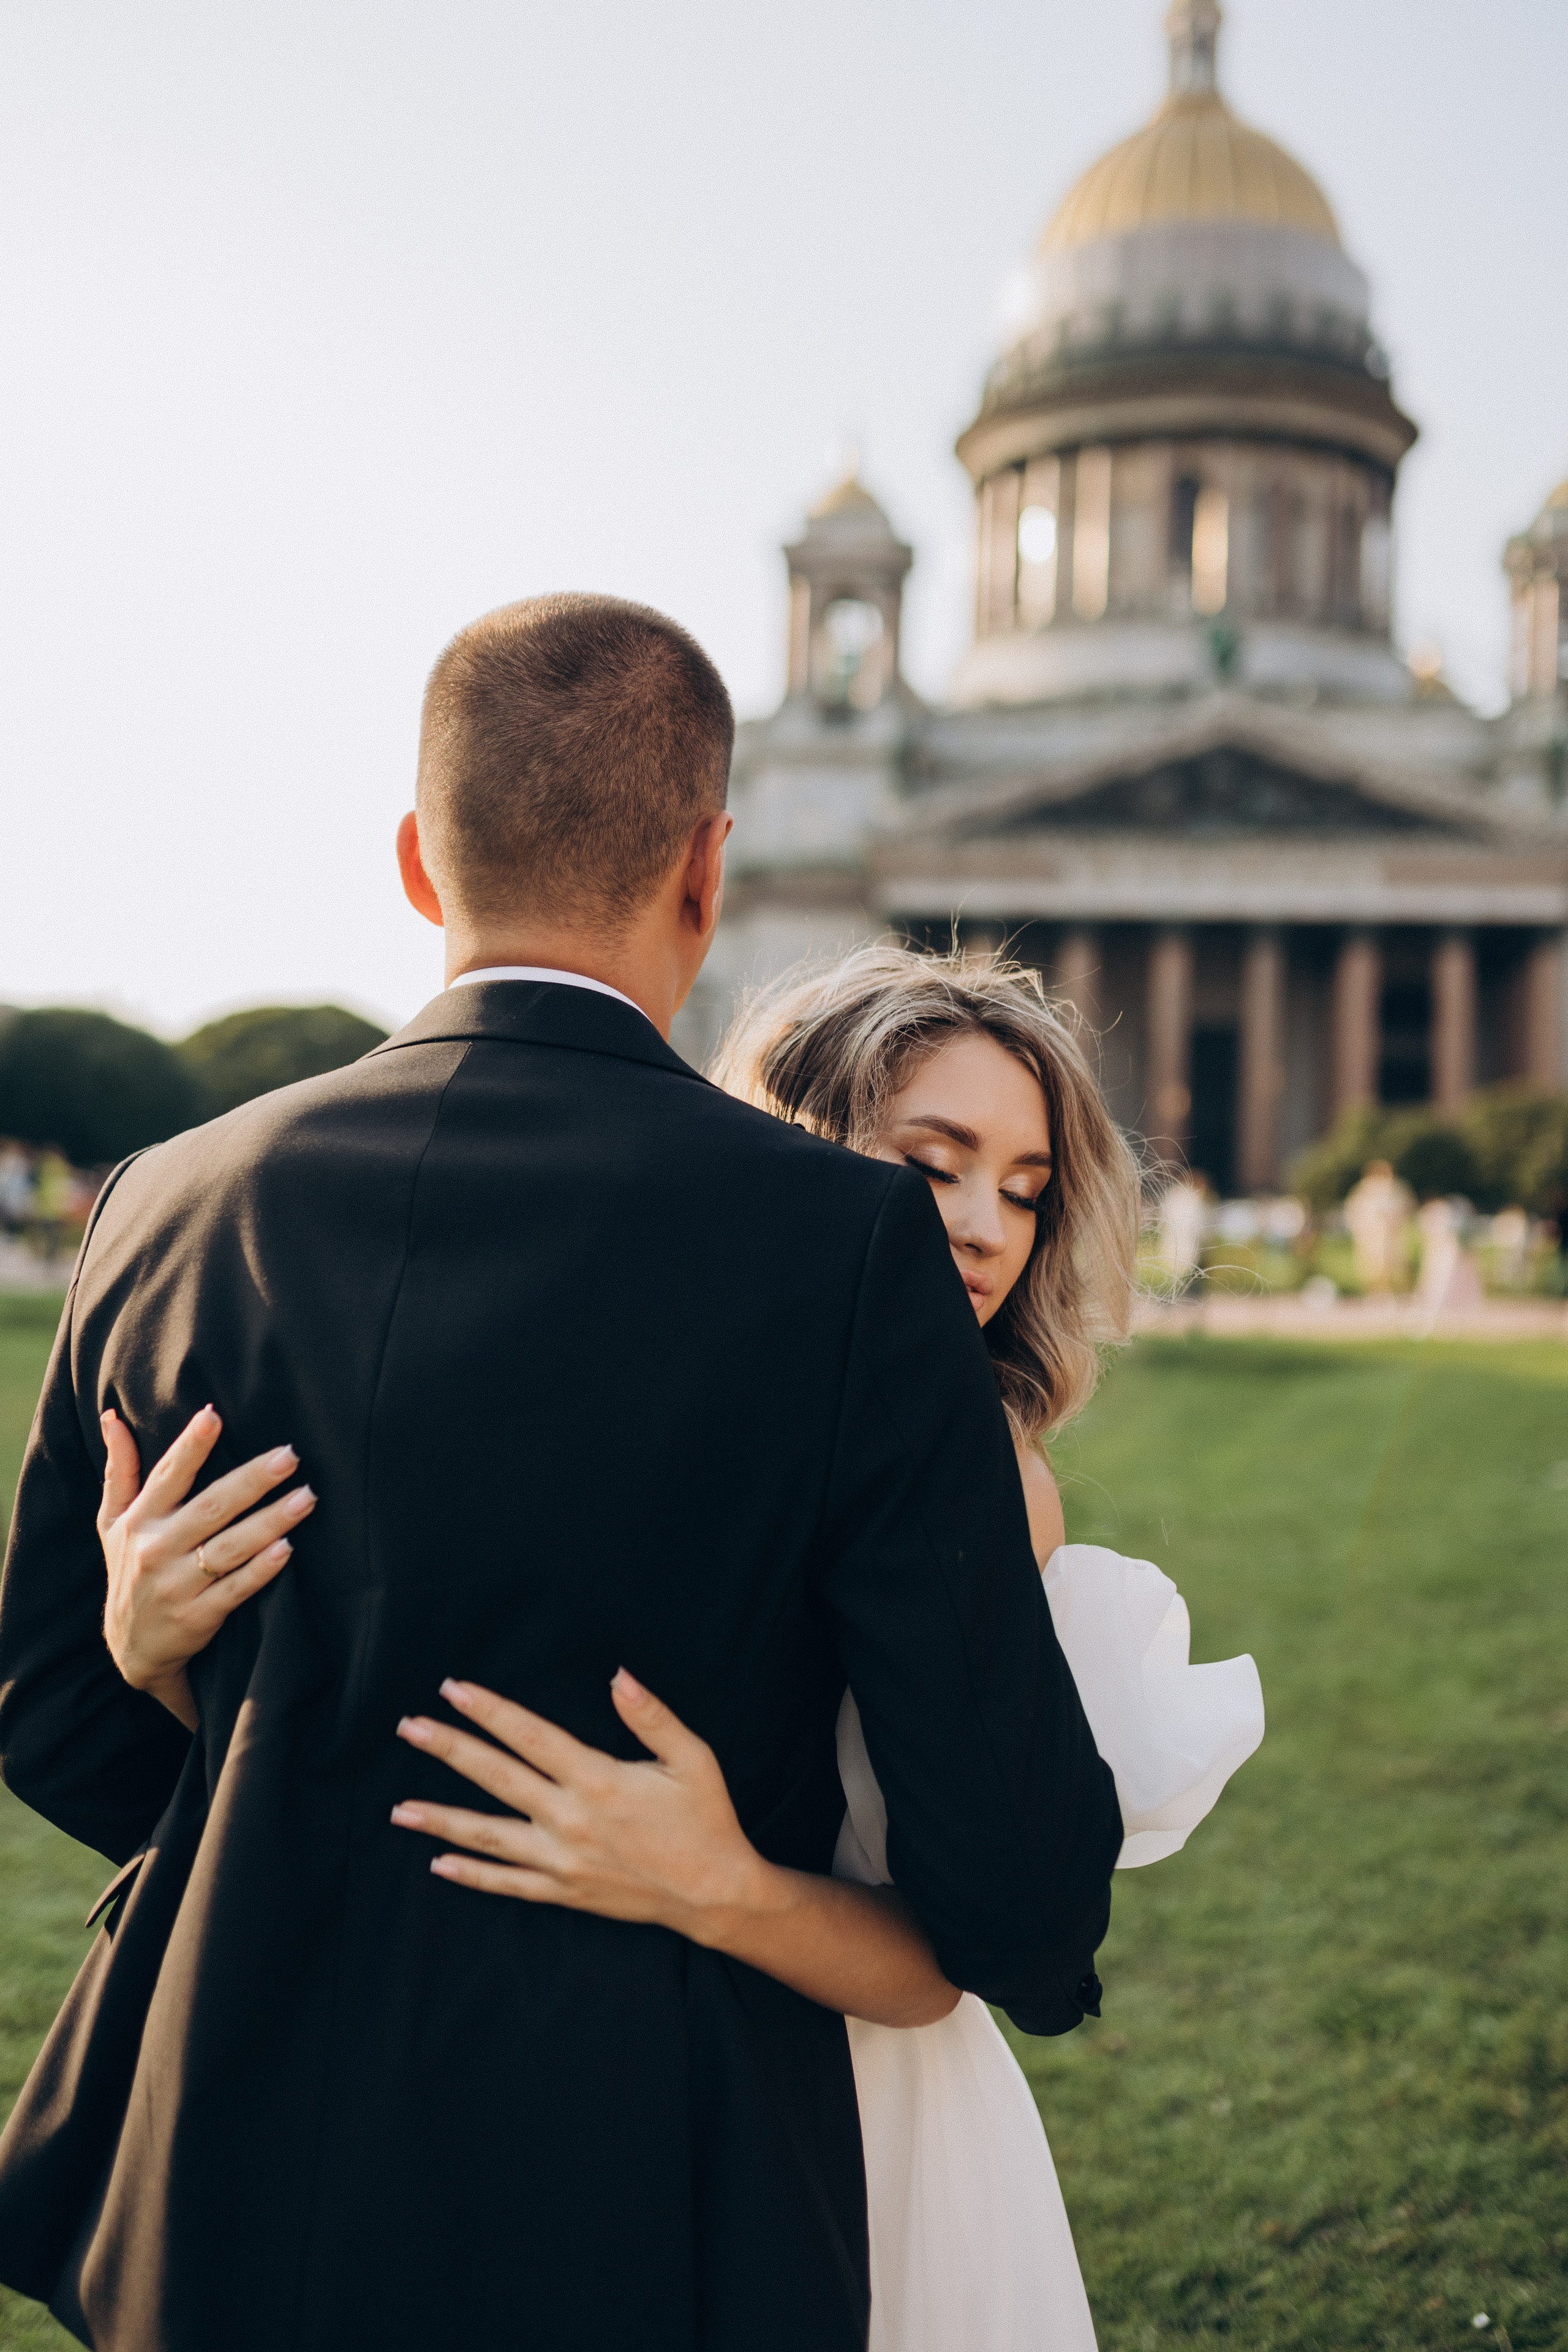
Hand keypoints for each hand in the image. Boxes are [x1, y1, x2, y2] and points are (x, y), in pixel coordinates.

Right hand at [99, 1404, 315, 1729]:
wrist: (131, 1649)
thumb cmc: (130, 1570)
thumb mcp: (112, 1524)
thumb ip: (119, 1471)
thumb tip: (112, 1417)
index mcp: (139, 1521)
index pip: (167, 1476)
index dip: (189, 1447)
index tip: (212, 1415)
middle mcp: (156, 1550)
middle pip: (211, 1508)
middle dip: (252, 1481)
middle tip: (289, 1457)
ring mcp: (177, 1585)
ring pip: (230, 1547)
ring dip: (269, 1522)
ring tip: (306, 1498)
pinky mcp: (198, 1617)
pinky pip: (235, 1589)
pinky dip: (261, 1570)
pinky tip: (287, 1549)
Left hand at [391, 1670, 767, 1939]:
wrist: (716, 1894)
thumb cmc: (707, 1818)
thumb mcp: (692, 1758)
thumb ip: (651, 1716)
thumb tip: (617, 1675)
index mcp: (598, 1780)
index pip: (530, 1736)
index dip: (489, 1710)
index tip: (452, 1689)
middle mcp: (570, 1820)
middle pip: (496, 1777)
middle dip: (449, 1749)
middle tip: (408, 1727)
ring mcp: (562, 1861)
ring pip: (488, 1836)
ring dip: (441, 1819)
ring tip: (399, 1810)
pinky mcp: (565, 1891)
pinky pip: (507, 1884)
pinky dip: (471, 1875)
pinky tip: (438, 1864)